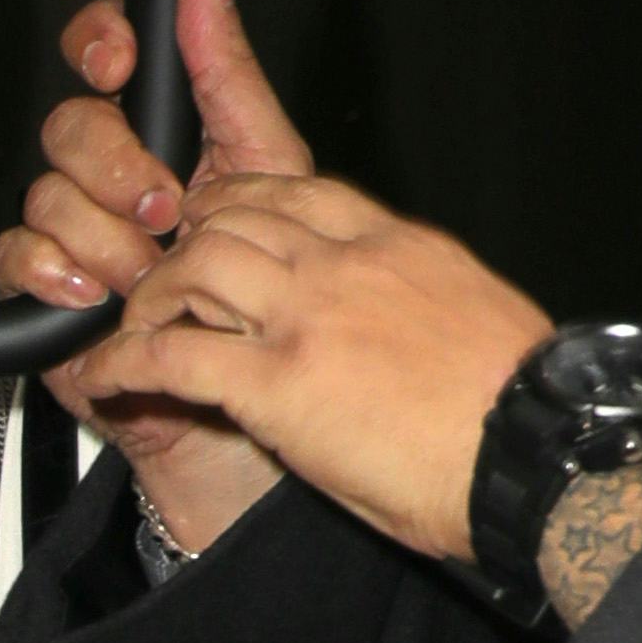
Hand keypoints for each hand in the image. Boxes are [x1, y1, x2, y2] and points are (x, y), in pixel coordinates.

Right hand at [0, 0, 311, 556]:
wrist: (242, 409)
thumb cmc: (265, 294)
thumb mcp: (268, 170)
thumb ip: (228, 75)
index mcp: (159, 133)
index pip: (102, 56)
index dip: (100, 45)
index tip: (124, 65)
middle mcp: (109, 179)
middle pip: (68, 128)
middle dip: (118, 165)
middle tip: (167, 208)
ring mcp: (75, 237)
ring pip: (48, 197)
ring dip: (105, 238)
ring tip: (151, 274)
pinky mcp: (45, 297)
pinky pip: (17, 261)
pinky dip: (56, 276)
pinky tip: (97, 297)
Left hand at [101, 182, 553, 569]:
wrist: (534, 452)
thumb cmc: (515, 410)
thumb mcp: (469, 323)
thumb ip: (418, 305)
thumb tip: (401, 326)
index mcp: (397, 244)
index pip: (299, 191)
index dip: (241, 203)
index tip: (217, 224)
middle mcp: (346, 263)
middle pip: (234, 214)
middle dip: (184, 242)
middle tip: (162, 279)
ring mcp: (306, 317)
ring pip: (194, 265)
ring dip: (151, 296)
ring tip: (136, 327)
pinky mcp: (276, 383)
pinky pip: (173, 354)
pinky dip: (126, 361)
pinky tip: (107, 376)